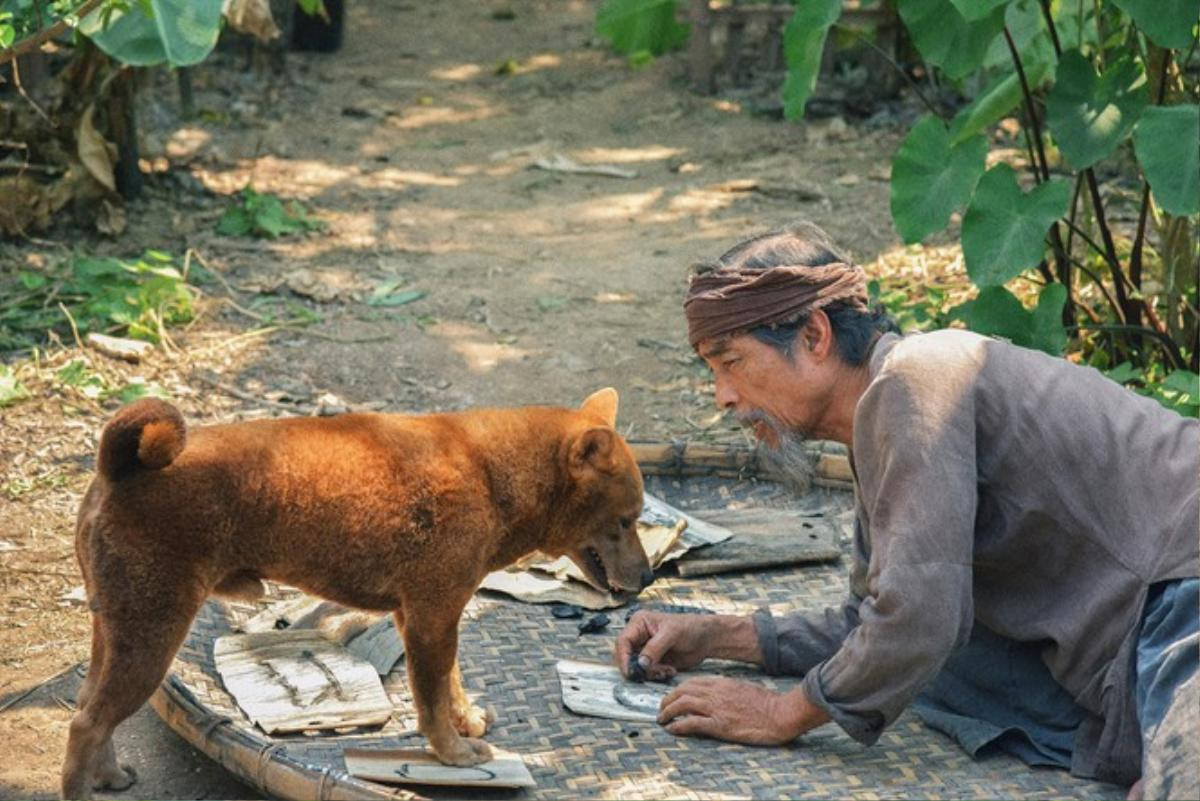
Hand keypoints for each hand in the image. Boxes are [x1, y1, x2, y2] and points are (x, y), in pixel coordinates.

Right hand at [614, 611, 713, 680]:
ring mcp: (646, 649)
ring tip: (666, 670)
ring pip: (637, 667)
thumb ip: (654, 648)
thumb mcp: (672, 634)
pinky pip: (648, 672)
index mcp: (639, 623)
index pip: (623, 641)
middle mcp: (639, 636)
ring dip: (650, 673)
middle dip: (639, 668)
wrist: (706, 639)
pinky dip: (657, 675)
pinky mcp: (654, 661)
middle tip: (653, 672)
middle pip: (627, 656)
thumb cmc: (690, 627)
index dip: (624, 657)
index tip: (630, 671)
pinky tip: (669, 670)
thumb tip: (640, 663)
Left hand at [657, 678, 825, 744]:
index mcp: (722, 682)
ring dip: (667, 712)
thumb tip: (716, 695)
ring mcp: (716, 708)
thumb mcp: (743, 688)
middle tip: (662, 709)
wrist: (780, 713)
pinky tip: (672, 729)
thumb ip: (727, 690)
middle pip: (682, 691)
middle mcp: (715, 693)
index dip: (678, 690)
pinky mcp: (720, 725)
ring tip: (662, 720)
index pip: (692, 682)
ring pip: (682, 704)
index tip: (672, 697)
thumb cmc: (767, 703)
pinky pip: (691, 723)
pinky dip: (678, 726)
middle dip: (667, 699)